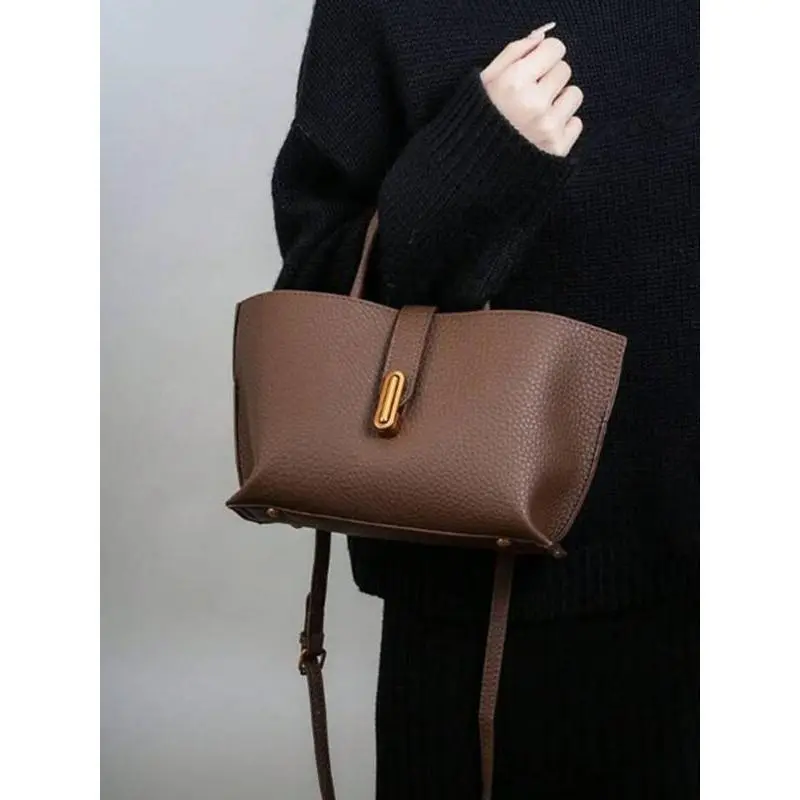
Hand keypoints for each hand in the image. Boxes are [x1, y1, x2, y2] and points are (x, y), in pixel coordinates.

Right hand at [481, 24, 583, 157]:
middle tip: (531, 98)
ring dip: (559, 102)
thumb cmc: (480, 120)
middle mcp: (533, 103)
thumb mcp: (486, 81)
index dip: (544, 57)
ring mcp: (548, 127)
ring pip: (574, 94)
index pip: (555, 48)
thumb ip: (513, 53)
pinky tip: (543, 134)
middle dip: (550, 80)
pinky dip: (563, 127)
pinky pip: (577, 123)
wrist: (475, 167)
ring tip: (538, 116)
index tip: (535, 69)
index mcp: (514, 82)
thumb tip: (542, 37)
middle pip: (564, 70)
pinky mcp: (558, 147)